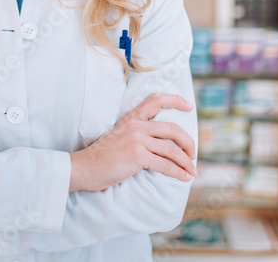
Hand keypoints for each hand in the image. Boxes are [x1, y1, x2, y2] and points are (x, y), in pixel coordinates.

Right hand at [68, 93, 196, 191]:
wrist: (84, 167)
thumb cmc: (102, 156)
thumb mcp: (119, 135)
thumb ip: (136, 133)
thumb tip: (158, 142)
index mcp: (132, 118)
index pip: (156, 100)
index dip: (175, 100)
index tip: (189, 106)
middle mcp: (136, 126)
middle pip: (173, 129)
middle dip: (188, 142)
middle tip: (192, 154)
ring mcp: (137, 140)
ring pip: (172, 149)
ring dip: (186, 162)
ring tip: (191, 171)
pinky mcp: (137, 156)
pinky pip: (165, 165)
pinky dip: (178, 172)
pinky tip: (184, 177)